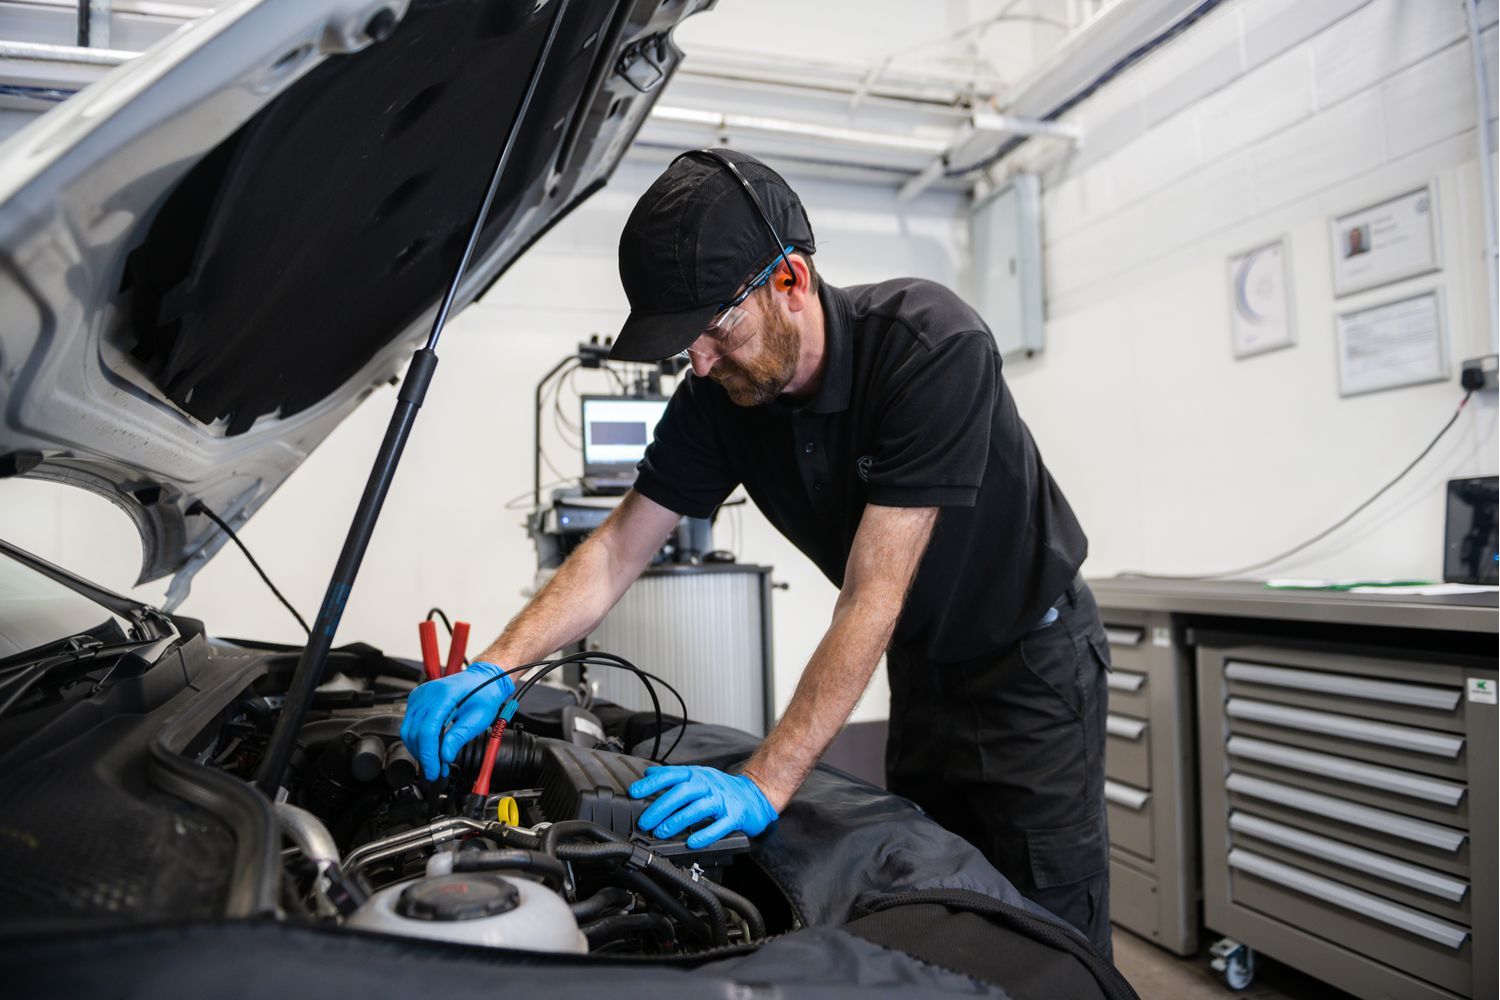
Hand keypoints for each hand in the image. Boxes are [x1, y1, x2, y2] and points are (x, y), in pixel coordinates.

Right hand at [400, 661, 515, 781]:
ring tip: (435, 763)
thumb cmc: (484, 694)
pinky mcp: (418, 700)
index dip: (429, 755)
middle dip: (424, 756)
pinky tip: (430, 749)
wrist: (483, 678)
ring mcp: (420, 695)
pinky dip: (418, 740)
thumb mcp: (479, 717)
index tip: (434, 771)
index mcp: (444, 695)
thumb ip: (460, 736)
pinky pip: (410, 724)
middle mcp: (427, 693)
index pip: (428, 731)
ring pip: (408, 731)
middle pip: (415, 733)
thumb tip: (445, 756)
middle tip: (436, 771)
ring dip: (419, 750)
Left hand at [629, 765, 778, 847]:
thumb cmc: (723, 789)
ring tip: (661, 832)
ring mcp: (722, 800)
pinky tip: (692, 842)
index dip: (652, 783)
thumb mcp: (699, 777)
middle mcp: (709, 785)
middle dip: (661, 806)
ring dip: (677, 820)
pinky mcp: (734, 816)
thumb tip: (649, 773)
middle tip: (646, 821)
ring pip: (698, 808)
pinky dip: (705, 834)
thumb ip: (675, 777)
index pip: (672, 775)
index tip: (634, 792)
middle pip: (683, 792)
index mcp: (698, 775)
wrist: (756, 795)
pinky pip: (719, 826)